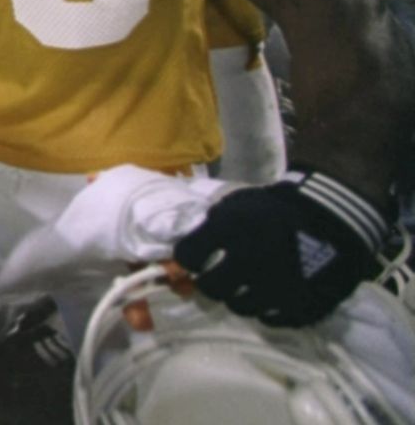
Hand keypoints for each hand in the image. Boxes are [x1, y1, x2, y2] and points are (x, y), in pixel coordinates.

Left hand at [172, 169, 390, 326]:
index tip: (195, 258)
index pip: (188, 256)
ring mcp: (277, 289)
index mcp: (232, 232)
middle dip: (211, 283)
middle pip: (211, 289)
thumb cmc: (280, 207)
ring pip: (239, 307)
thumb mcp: (239, 204)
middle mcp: (251, 264)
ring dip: (238, 297)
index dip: (189, 258)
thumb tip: (192, 248)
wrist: (336, 218)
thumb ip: (213, 225)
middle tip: (218, 277)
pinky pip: (270, 320)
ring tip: (246, 286)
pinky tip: (269, 296)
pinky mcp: (300, 306)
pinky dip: (267, 309)